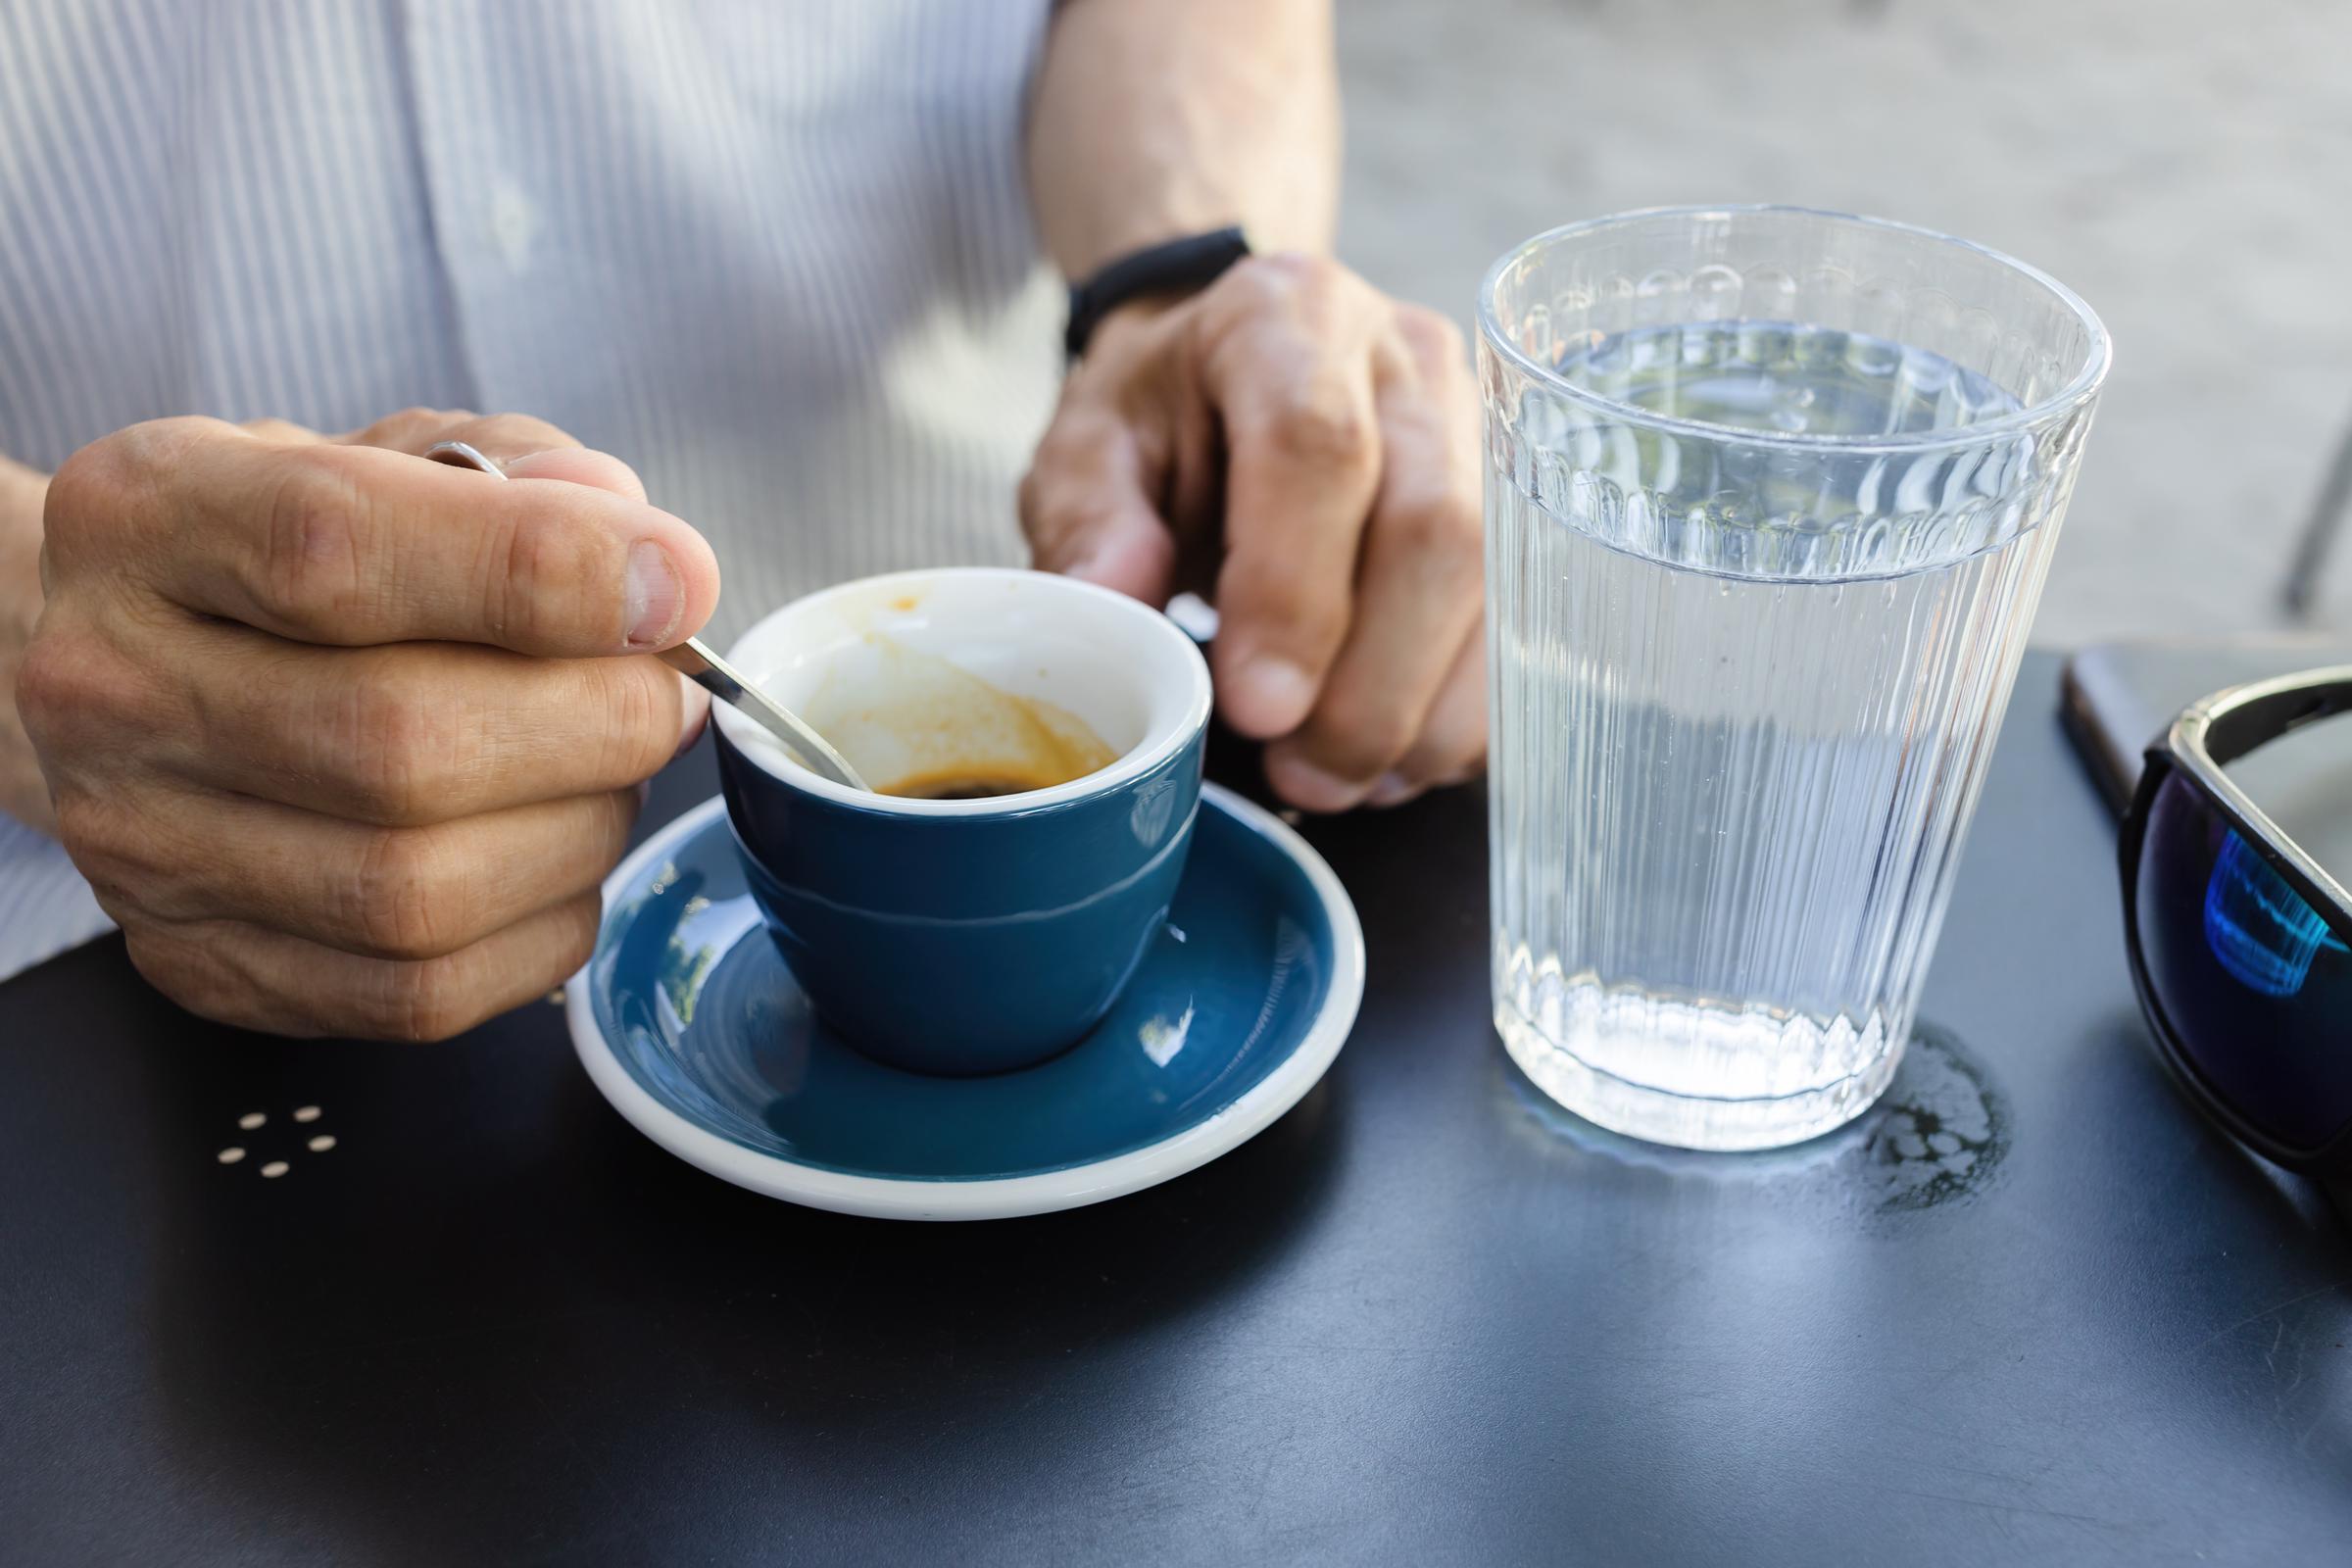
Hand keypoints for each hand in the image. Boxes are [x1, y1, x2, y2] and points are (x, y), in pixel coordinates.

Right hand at [16, 410, 720, 1038]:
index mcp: (152, 515)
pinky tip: (553, 858)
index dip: (538, 572)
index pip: (336, 548)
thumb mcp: (400, 457)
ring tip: (607, 771)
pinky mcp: (199, 964)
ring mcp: (142, 847)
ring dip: (578, 832)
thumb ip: (526, 477)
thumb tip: (646, 568)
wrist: (149, 668)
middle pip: (398, 743)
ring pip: (418, 889)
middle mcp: (111, 688)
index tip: (675, 585)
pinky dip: (538, 929)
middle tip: (665, 698)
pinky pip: (421, 993)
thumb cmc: (303, 556)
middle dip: (595, 726)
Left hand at [1021, 253, 1484, 811]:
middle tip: (1300, 777)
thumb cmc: (1160, 417)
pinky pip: (1517, 625)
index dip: (1296, 592)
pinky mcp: (1515, 504)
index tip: (1256, 707)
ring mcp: (1479, 427)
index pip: (1318, 446)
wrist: (1230, 373)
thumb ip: (1091, 521)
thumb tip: (1113, 601)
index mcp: (1287, 318)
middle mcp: (1405, 357)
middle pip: (1432, 525)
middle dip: (1370, 684)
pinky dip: (1459, 715)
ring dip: (1421, 713)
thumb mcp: (1089, 449)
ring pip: (1492, 586)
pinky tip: (1390, 760)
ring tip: (1336, 780)